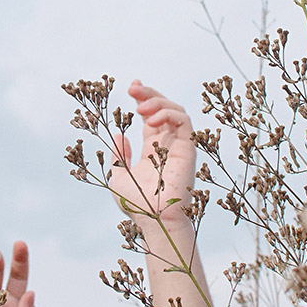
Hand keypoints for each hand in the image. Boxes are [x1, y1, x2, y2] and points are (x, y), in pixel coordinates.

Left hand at [109, 80, 195, 227]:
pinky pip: (184, 121)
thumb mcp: (118, 175)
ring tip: (139, 109)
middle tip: (133, 87)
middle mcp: (168, 144)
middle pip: (164, 108)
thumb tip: (119, 134)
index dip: (144, 99)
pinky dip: (168, 114)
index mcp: (153, 149)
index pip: (152, 117)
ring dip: (158, 102)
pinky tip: (150, 121)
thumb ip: (119, 155)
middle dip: (149, 94)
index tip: (131, 87)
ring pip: (176, 110)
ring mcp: (179, 145)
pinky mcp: (188, 148)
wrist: (153, 219)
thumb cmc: (137, 204)